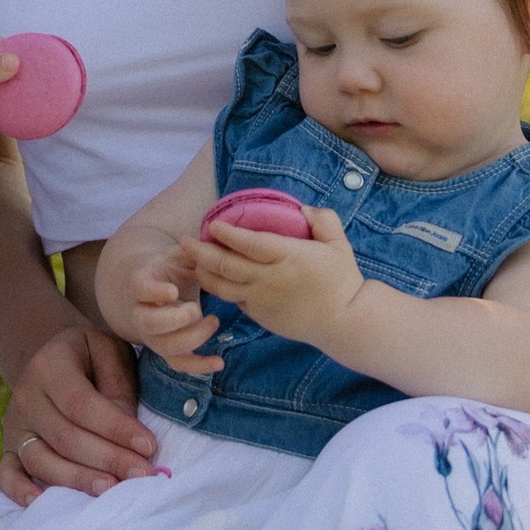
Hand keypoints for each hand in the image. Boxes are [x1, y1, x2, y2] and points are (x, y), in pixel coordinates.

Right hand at [0, 324, 155, 503]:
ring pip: (41, 460)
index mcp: (50, 365)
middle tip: (142, 475)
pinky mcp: (9, 448)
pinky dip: (19, 491)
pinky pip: (6, 474)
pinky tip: (41, 503)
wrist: (54, 360)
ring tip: (111, 489)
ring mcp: (15, 426)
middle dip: (108, 459)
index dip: (115, 428)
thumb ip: (118, 387)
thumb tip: (128, 437)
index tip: (149, 446)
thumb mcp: (110, 352)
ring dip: (77, 479)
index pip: (81, 404)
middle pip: (65, 437)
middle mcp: (25, 396)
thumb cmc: (92, 358)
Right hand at [113, 236, 218, 379]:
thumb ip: (190, 251)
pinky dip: (198, 366)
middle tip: (198, 309)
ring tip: (214, 321)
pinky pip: (179, 364)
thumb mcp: (178, 255)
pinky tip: (219, 363)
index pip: (140, 289)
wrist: (158, 289)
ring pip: (164, 347)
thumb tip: (201, 243)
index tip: (172, 290)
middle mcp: (141, 312)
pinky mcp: (167, 350)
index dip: (154, 292)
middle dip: (175, 320)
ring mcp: (153, 334)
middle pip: (148, 323)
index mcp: (142, 283)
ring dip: (192, 339)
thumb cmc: (170, 269)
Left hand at [187, 209, 360, 353]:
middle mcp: (270, 279)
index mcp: (288, 257)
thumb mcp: (338, 243)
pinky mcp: (260, 317)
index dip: (227, 234)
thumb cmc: (341, 279)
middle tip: (184, 241)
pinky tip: (216, 279)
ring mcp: (262, 301)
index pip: (249, 244)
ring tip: (193, 261)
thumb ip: (322, 219)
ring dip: (205, 273)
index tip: (212, 224)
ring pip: (223, 287)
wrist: (344, 321)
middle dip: (201, 252)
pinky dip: (222, 289)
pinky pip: (235, 301)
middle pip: (226, 266)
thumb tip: (302, 208)